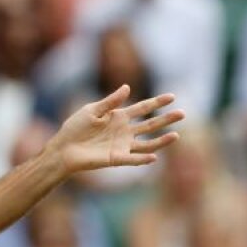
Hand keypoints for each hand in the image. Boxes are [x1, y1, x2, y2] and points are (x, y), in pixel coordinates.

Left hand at [47, 85, 182, 174]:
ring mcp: (122, 145)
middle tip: (183, 113)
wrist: (63, 148)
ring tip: (176, 135)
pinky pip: (133, 159)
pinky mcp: (116, 158)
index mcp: (118, 116)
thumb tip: (128, 87)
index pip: (142, 108)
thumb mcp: (92, 110)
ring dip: (162, 141)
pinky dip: (143, 159)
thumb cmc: (75, 128)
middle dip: (166, 119)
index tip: (172, 96)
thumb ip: (110, 101)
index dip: (157, 102)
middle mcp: (124, 131)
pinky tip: (154, 156)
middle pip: (150, 124)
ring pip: (147, 143)